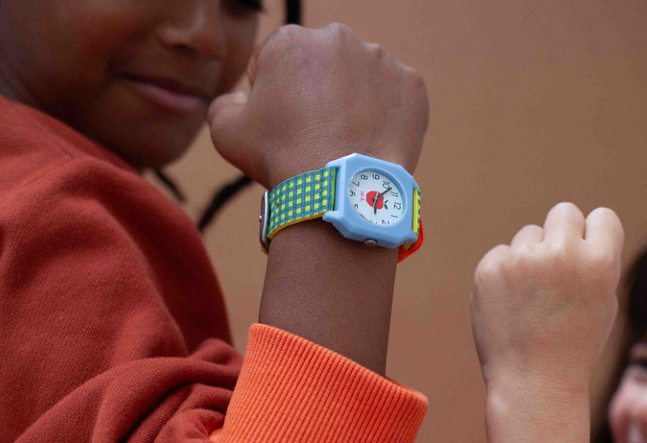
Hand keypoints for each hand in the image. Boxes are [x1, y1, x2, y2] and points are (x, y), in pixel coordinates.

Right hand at [208, 24, 428, 188]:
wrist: (339, 191)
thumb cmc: (280, 160)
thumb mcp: (225, 131)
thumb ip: (225, 103)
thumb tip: (242, 100)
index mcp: (291, 40)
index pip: (278, 62)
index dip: (276, 98)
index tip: (285, 128)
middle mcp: (339, 38)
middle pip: (324, 67)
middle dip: (318, 94)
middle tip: (317, 137)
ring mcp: (381, 60)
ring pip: (362, 81)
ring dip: (354, 104)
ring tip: (346, 144)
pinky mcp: (412, 86)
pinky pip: (396, 99)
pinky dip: (386, 118)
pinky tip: (371, 143)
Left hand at [471, 202, 623, 396]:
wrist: (533, 384)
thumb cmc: (573, 348)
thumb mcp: (604, 305)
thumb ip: (596, 263)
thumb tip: (579, 230)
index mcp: (601, 261)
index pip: (602, 217)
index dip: (593, 238)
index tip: (584, 259)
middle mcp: (563, 253)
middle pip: (563, 213)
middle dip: (560, 237)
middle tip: (554, 274)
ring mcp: (523, 259)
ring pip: (528, 235)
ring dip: (529, 258)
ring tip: (531, 302)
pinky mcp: (490, 268)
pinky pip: (501, 255)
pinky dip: (503, 275)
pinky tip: (509, 306)